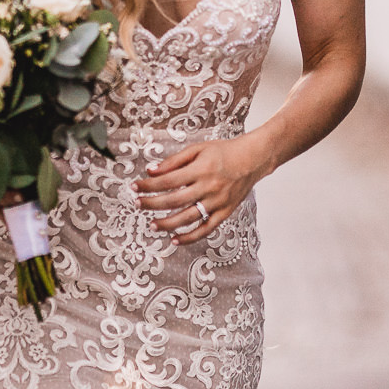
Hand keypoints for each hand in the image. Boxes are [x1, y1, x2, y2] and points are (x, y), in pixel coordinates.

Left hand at [136, 136, 271, 241]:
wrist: (253, 159)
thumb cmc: (224, 151)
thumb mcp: (198, 149)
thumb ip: (174, 161)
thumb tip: (151, 171)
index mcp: (200, 169)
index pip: (167, 180)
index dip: (148, 185)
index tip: (134, 188)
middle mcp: (208, 187)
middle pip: (174, 200)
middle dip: (152, 204)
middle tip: (137, 204)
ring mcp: (217, 202)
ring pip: (188, 218)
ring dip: (167, 224)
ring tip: (152, 225)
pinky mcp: (225, 212)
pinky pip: (206, 229)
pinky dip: (190, 237)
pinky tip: (175, 240)